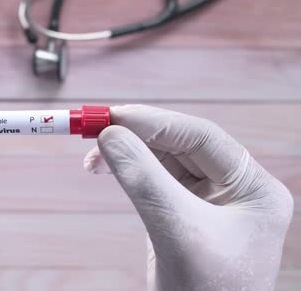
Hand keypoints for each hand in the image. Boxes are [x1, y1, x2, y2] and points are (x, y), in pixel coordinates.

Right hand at [84, 105, 292, 290]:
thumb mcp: (175, 230)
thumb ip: (143, 178)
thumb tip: (110, 134)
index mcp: (254, 189)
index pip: (202, 137)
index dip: (155, 121)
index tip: (112, 116)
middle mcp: (236, 190)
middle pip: (180, 144)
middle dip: (136, 136)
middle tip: (94, 129)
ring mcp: (209, 202)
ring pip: (164, 160)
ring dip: (127, 153)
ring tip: (92, 159)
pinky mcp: (183, 214)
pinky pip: (154, 180)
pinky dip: (128, 172)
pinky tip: (106, 169)